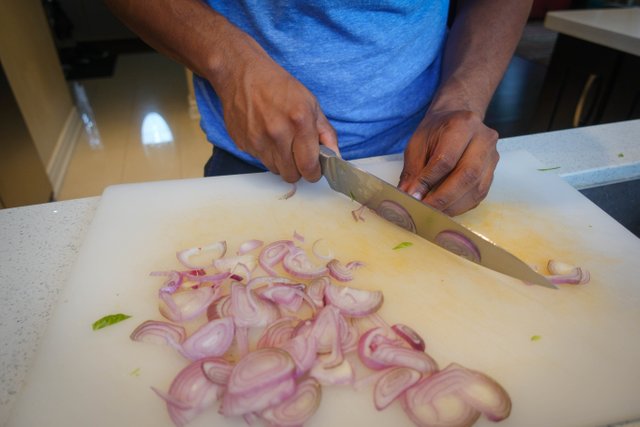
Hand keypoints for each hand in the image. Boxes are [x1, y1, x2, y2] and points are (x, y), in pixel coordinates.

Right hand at [213, 35, 337, 182]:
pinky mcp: (242, 143)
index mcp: (300, 121)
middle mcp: (278, 133)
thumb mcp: (310, 103)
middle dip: (297, 169)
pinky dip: (265, 152)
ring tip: (280, 140)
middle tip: (298, 155)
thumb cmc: (278, 85)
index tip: (314, 169)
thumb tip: (335, 155)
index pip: (309, 166)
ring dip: (281, 162)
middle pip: (291, 175)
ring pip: (275, 169)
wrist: (240, 73)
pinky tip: (264, 133)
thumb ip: (325, 132)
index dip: (314, 172)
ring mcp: (257, 139)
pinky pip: (259, 159)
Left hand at [397, 110, 498, 215]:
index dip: (429, 182)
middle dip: (443, 198)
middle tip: (424, 210)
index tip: (414, 197)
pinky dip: (460, 206)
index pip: (446, 159)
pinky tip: (445, 209)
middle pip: (467, 175)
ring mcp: (492, 156)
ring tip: (432, 213)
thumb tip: (408, 196)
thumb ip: (413, 171)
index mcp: (462, 125)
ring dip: (452, 205)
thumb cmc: (435, 131)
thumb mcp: (418, 144)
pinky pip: (479, 195)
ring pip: (476, 188)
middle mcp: (483, 139)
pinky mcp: (492, 171)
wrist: (457, 119)